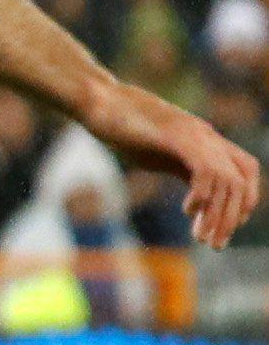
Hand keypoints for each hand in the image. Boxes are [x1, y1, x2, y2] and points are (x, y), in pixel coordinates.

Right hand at [78, 78, 260, 248]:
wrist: (98, 100)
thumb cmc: (120, 127)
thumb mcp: (158, 153)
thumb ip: (181, 168)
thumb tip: (198, 195)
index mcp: (205, 139)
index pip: (246, 169)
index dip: (245, 199)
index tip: (226, 226)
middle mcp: (207, 136)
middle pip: (241, 180)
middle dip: (231, 217)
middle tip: (214, 243)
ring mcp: (194, 135)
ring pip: (228, 181)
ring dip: (218, 215)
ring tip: (201, 237)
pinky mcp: (177, 137)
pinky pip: (206, 171)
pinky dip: (203, 196)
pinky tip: (186, 210)